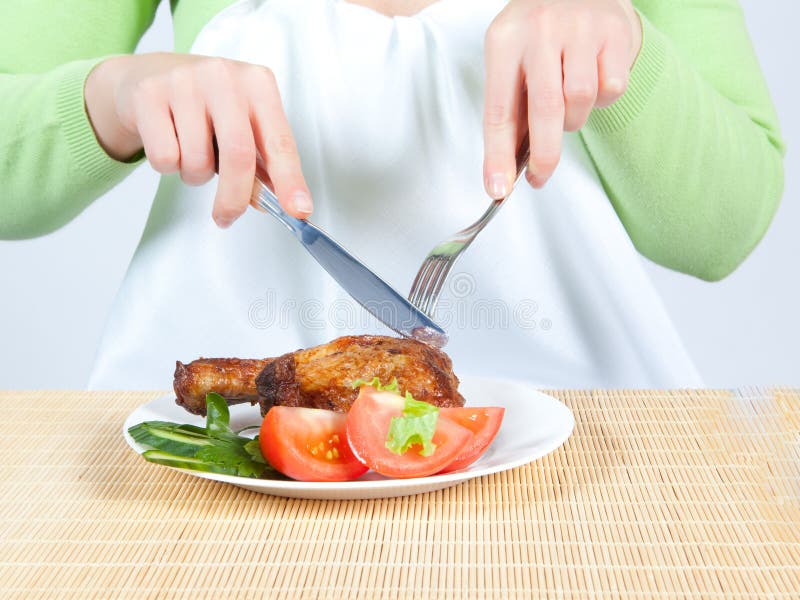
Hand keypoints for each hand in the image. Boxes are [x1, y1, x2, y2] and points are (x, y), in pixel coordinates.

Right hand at [85, 53, 311, 226]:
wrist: (151, 74)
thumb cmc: (207, 105)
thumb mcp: (243, 123)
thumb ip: (262, 162)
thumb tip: (277, 201)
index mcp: (258, 84)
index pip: (280, 142)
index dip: (290, 180)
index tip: (299, 210)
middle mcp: (224, 76)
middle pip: (239, 155)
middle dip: (234, 198)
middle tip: (226, 217)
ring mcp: (185, 82)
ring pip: (197, 161)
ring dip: (196, 176)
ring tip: (192, 155)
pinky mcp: (149, 94)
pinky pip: (165, 157)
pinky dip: (168, 166)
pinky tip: (169, 142)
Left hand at [483, 0, 642, 195]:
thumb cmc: (539, 33)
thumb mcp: (511, 58)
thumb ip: (511, 109)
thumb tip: (506, 168)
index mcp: (505, 40)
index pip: (498, 110)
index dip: (498, 156)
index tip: (498, 189)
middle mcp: (540, 30)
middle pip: (545, 109)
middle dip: (543, 155)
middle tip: (539, 176)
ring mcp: (580, 28)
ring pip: (580, 101)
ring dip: (574, 120)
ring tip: (568, 105)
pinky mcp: (614, 32)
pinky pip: (610, 89)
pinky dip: (602, 99)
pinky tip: (593, 81)